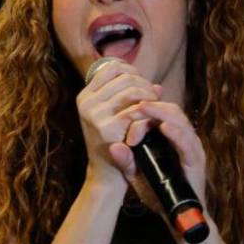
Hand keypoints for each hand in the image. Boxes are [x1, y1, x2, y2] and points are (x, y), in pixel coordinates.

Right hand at [76, 58, 160, 188]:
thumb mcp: (115, 118)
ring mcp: (95, 114)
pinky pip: (136, 109)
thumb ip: (131, 100)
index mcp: (85, 97)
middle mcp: (87, 103)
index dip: (133, 71)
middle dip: (145, 84)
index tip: (144, 84)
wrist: (106, 176)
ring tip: (157, 107)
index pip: (112, 67)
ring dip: (150, 96)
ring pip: (132, 90)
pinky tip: (154, 119)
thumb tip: (158, 85)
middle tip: (155, 98)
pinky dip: (149, 112)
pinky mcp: (107, 128)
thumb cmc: (114, 144)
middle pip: (125, 76)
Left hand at [117, 97, 207, 215]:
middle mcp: (183, 140)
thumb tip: (113, 147)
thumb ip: (126, 162)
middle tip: (135, 103)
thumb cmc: (158, 195)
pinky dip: (176, 133)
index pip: (158, 115)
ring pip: (180, 121)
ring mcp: (191, 149)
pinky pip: (188, 142)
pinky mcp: (196, 161)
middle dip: (153, 105)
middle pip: (171, 111)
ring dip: (162, 112)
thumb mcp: (136, 176)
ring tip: (144, 107)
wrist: (177, 218)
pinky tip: (163, 127)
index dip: (143, 112)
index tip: (126, 117)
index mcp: (169, 139)